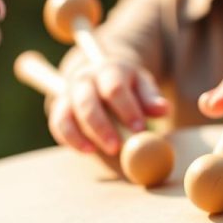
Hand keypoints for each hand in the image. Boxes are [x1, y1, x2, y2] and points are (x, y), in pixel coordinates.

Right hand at [48, 61, 167, 154]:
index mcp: (109, 70)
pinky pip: (58, 125)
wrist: (101, 74)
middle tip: (116, 148)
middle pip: (87, 102)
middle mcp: (85, 80)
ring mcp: (69, 94)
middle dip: (101, 126)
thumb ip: (150, 98)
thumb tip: (163, 109)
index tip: (139, 130)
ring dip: (80, 135)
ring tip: (95, 151)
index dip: (126, 110)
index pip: (115, 88)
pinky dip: (70, 139)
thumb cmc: (127, 85)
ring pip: (68, 114)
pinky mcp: (59, 109)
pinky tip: (87, 151)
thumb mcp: (142, 85)